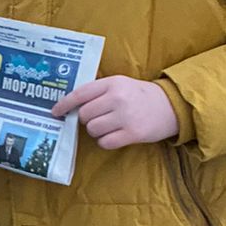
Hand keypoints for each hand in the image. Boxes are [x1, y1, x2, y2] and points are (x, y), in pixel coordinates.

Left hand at [52, 76, 177, 149]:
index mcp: (112, 83)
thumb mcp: (120, 84)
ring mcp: (125, 116)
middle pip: (85, 115)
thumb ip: (98, 91)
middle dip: (86, 120)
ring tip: (109, 126)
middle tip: (98, 118)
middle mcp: (117, 98)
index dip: (64, 104)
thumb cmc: (139, 95)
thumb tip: (71, 104)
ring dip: (96, 132)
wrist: (171, 106)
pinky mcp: (133, 133)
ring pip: (93, 130)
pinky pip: (105, 143)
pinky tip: (115, 136)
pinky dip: (106, 142)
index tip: (54, 112)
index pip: (80, 94)